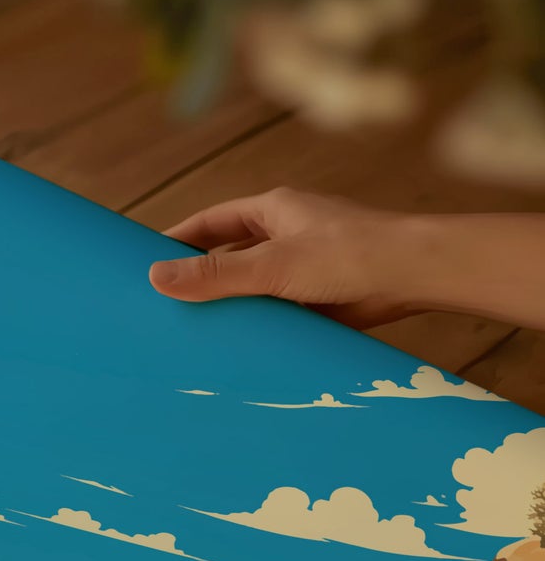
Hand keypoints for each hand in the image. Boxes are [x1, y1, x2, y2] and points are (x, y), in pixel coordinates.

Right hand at [148, 187, 419, 327]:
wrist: (415, 277)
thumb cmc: (349, 255)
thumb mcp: (271, 265)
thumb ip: (215, 274)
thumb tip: (155, 278)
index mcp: (273, 211)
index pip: (211, 222)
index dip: (178, 240)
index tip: (146, 263)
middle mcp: (286, 235)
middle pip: (229, 256)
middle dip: (199, 278)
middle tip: (163, 305)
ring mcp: (303, 268)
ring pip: (251, 288)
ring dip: (229, 307)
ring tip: (191, 334)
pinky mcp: (318, 299)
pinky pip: (275, 313)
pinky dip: (256, 327)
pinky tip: (236, 349)